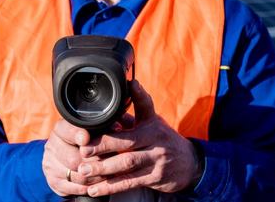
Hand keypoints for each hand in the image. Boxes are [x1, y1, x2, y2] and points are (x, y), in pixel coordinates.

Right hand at [42, 119, 105, 195]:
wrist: (66, 155)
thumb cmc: (86, 138)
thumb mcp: (92, 129)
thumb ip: (102, 126)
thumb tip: (116, 126)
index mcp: (60, 129)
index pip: (67, 131)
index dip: (76, 134)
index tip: (86, 138)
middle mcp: (52, 146)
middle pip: (73, 159)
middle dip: (95, 162)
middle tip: (111, 162)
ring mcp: (50, 165)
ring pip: (76, 176)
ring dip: (96, 177)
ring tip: (111, 174)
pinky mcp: (54, 181)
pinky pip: (73, 188)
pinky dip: (88, 187)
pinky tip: (99, 184)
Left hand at [76, 80, 201, 196]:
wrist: (190, 164)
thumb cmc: (163, 140)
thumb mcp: (152, 124)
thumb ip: (130, 119)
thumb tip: (105, 112)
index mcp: (153, 123)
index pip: (146, 106)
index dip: (139, 95)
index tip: (131, 84)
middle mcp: (156, 139)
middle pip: (128, 141)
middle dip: (104, 145)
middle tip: (84, 149)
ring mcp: (157, 159)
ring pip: (127, 164)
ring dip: (104, 169)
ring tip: (84, 171)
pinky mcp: (155, 177)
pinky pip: (130, 182)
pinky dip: (111, 186)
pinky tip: (95, 189)